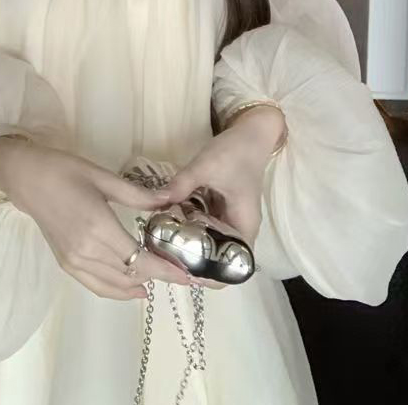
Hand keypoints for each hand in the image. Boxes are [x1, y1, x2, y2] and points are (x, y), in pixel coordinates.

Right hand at [0, 138, 194, 300]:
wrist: (26, 178)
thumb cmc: (64, 170)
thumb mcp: (103, 177)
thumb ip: (138, 195)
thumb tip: (170, 199)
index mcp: (99, 228)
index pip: (140, 259)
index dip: (166, 271)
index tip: (188, 277)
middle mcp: (86, 251)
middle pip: (130, 274)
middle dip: (158, 276)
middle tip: (180, 272)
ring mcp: (74, 261)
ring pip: (114, 284)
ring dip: (138, 285)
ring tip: (161, 279)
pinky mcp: (66, 264)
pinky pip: (96, 285)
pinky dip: (116, 290)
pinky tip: (132, 287)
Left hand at [158, 111, 282, 289]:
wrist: (251, 132)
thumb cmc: (235, 151)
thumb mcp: (206, 165)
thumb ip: (182, 184)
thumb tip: (156, 202)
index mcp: (243, 225)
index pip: (233, 267)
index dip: (211, 276)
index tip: (184, 272)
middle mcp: (238, 227)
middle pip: (218, 257)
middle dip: (192, 260)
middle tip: (164, 257)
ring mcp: (229, 217)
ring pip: (209, 241)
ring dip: (188, 243)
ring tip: (161, 243)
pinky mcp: (220, 207)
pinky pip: (203, 223)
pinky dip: (188, 224)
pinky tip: (168, 220)